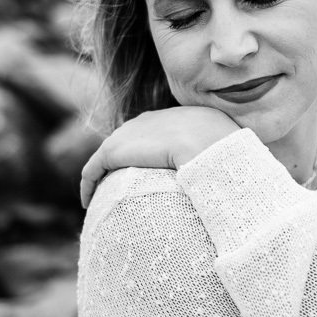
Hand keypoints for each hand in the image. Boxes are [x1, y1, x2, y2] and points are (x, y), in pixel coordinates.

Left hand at [79, 106, 239, 208]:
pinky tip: (86, 200)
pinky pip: (95, 166)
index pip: (156, 131)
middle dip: (120, 160)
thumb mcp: (226, 150)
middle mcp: (152, 119)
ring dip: (100, 174)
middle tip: (115, 185)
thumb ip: (219, 158)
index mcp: (179, 116)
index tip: (146, 172)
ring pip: (108, 154)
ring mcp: (133, 132)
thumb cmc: (228, 155)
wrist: (212, 147)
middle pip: (128, 140)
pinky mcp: (117, 149)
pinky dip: (88, 181)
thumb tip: (230, 177)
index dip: (146, 151)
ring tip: (96, 195)